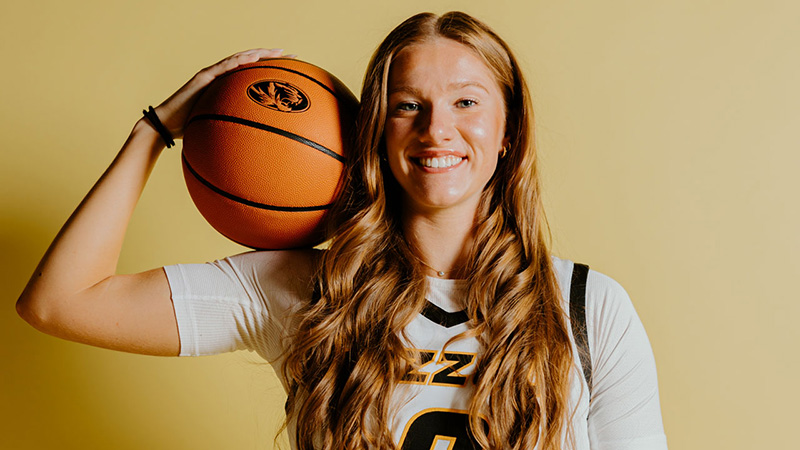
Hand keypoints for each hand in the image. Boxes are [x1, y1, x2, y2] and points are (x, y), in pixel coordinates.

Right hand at [152, 48, 290, 138]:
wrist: (167, 126)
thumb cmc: (194, 129)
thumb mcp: (222, 128)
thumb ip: (239, 129)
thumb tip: (260, 145)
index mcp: (228, 86)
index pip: (253, 72)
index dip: (272, 68)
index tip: (292, 68)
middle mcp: (221, 76)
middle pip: (250, 62)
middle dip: (272, 57)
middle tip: (294, 56)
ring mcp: (212, 74)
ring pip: (239, 59)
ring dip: (259, 54)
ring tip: (277, 52)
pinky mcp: (202, 77)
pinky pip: (222, 68)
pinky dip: (238, 62)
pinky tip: (252, 59)